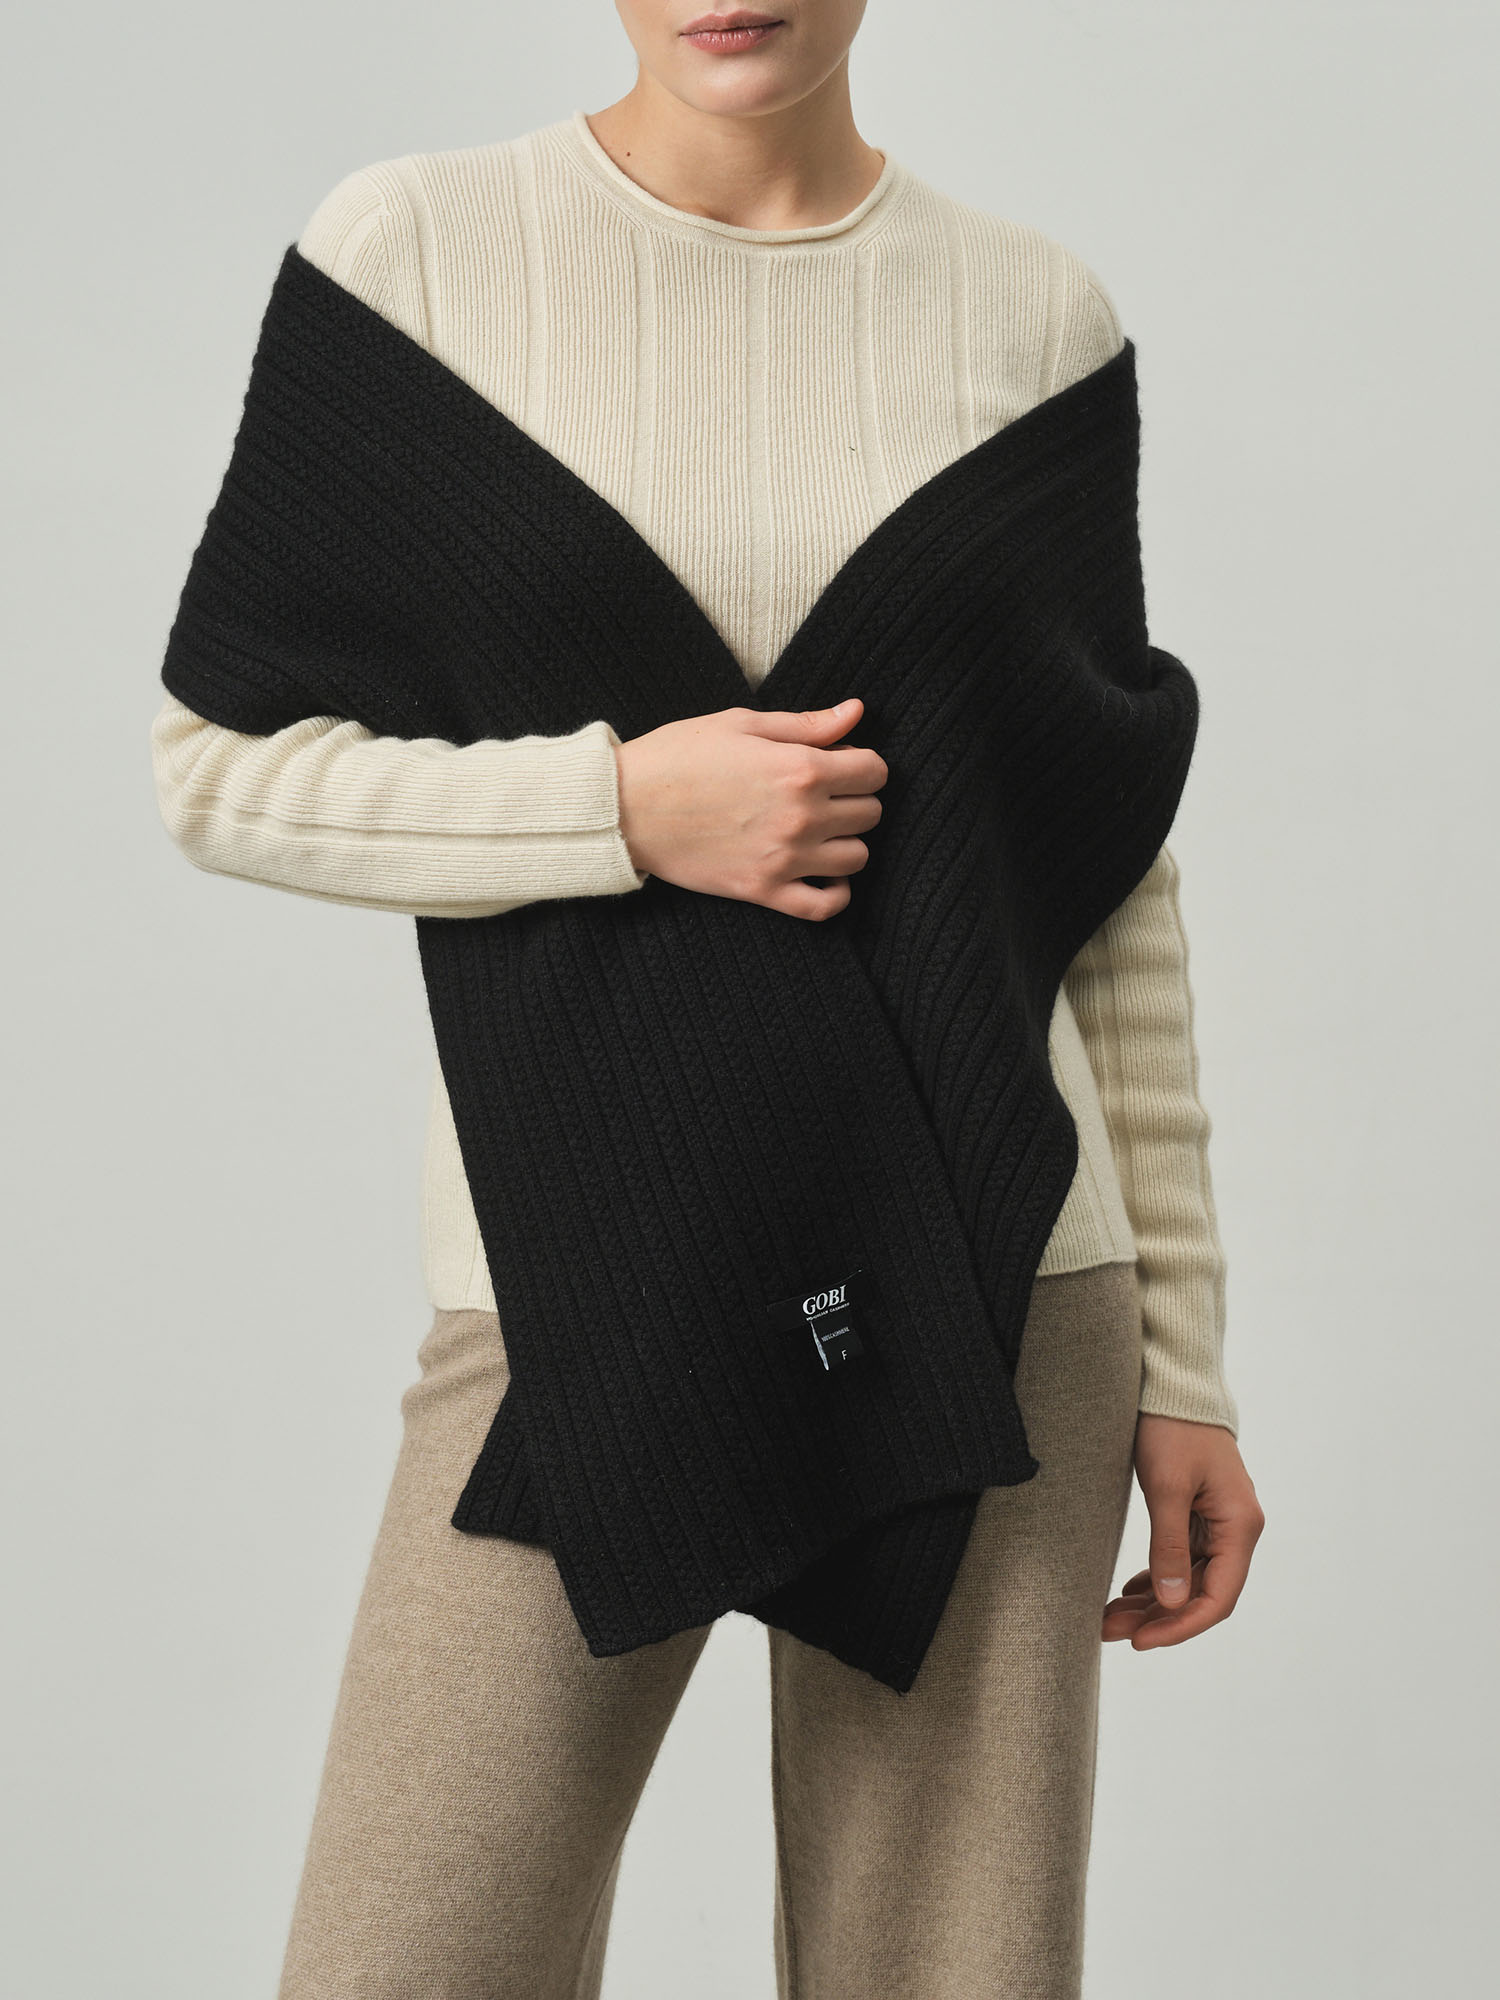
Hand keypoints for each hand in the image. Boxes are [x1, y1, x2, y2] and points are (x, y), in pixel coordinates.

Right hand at [614, 698, 886, 920]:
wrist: (624, 806)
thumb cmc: (678, 756)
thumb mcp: (742, 723)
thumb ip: (806, 723)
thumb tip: (856, 711)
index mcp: (800, 769)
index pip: (874, 771)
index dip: (861, 762)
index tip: (838, 762)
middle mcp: (801, 817)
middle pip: (870, 814)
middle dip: (855, 798)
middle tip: (823, 793)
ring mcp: (784, 859)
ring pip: (857, 858)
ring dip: (846, 841)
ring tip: (819, 830)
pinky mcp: (763, 891)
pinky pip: (825, 906)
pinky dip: (836, 894)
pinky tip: (823, 875)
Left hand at [1102, 1414, 1263, 1648]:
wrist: (1173, 1385)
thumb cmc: (1173, 1428)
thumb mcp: (1166, 1487)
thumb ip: (1169, 1545)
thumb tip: (1170, 1602)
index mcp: (1241, 1525)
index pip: (1218, 1597)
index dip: (1181, 1626)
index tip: (1142, 1642)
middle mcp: (1236, 1530)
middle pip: (1200, 1593)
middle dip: (1157, 1618)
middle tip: (1108, 1631)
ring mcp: (1218, 1523)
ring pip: (1187, 1580)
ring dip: (1151, 1603)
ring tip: (1108, 1619)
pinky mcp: (1198, 1515)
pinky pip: (1180, 1559)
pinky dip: (1154, 1579)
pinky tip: (1127, 1594)